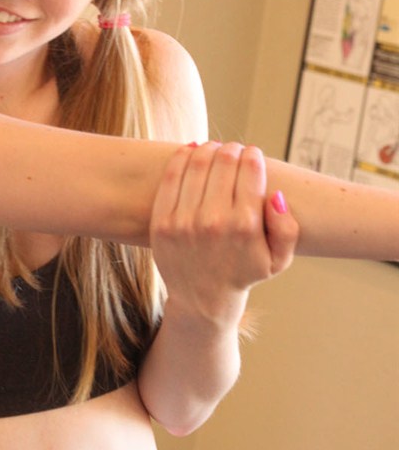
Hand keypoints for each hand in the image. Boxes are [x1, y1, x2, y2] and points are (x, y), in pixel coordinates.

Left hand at [150, 142, 298, 327]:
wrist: (202, 300)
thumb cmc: (243, 274)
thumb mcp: (278, 260)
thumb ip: (287, 229)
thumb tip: (277, 195)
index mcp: (245, 226)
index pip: (250, 170)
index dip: (252, 155)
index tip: (252, 154)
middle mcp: (214, 222)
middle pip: (224, 161)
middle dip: (232, 149)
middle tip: (233, 150)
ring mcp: (184, 222)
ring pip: (197, 164)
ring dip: (208, 150)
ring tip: (214, 150)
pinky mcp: (161, 223)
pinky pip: (171, 178)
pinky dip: (182, 157)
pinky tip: (192, 151)